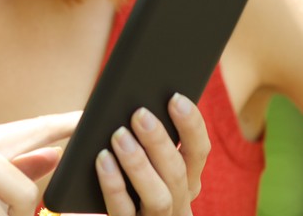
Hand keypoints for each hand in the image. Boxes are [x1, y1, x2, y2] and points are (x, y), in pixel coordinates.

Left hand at [93, 94, 208, 215]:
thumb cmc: (129, 183)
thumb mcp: (149, 164)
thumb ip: (148, 139)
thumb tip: (138, 105)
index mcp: (187, 181)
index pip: (199, 151)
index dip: (191, 125)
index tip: (175, 98)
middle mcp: (179, 203)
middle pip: (178, 172)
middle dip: (159, 140)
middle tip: (139, 113)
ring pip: (158, 197)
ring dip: (139, 164)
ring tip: (119, 135)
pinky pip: (123, 211)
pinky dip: (114, 185)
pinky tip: (103, 160)